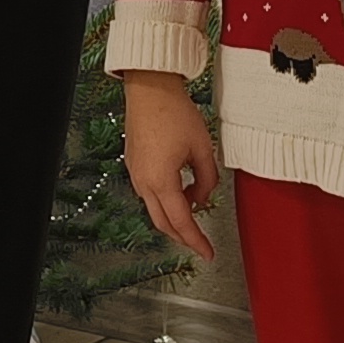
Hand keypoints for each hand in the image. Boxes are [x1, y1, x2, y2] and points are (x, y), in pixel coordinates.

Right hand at [121, 72, 220, 265]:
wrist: (150, 89)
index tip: (207, 253)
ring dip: (176, 214)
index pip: (183, 222)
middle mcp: (144, 182)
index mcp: (161, 181)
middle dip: (184, 235)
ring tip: (198, 200)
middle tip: (202, 242)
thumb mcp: (203, 148)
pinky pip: (150, 193)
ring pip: (156, 209)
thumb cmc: (174, 112)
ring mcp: (136, 174)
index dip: (197, 241)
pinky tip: (183, 189)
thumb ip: (208, 179)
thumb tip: (204, 196)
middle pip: (164, 223)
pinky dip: (168, 199)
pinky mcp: (135, 165)